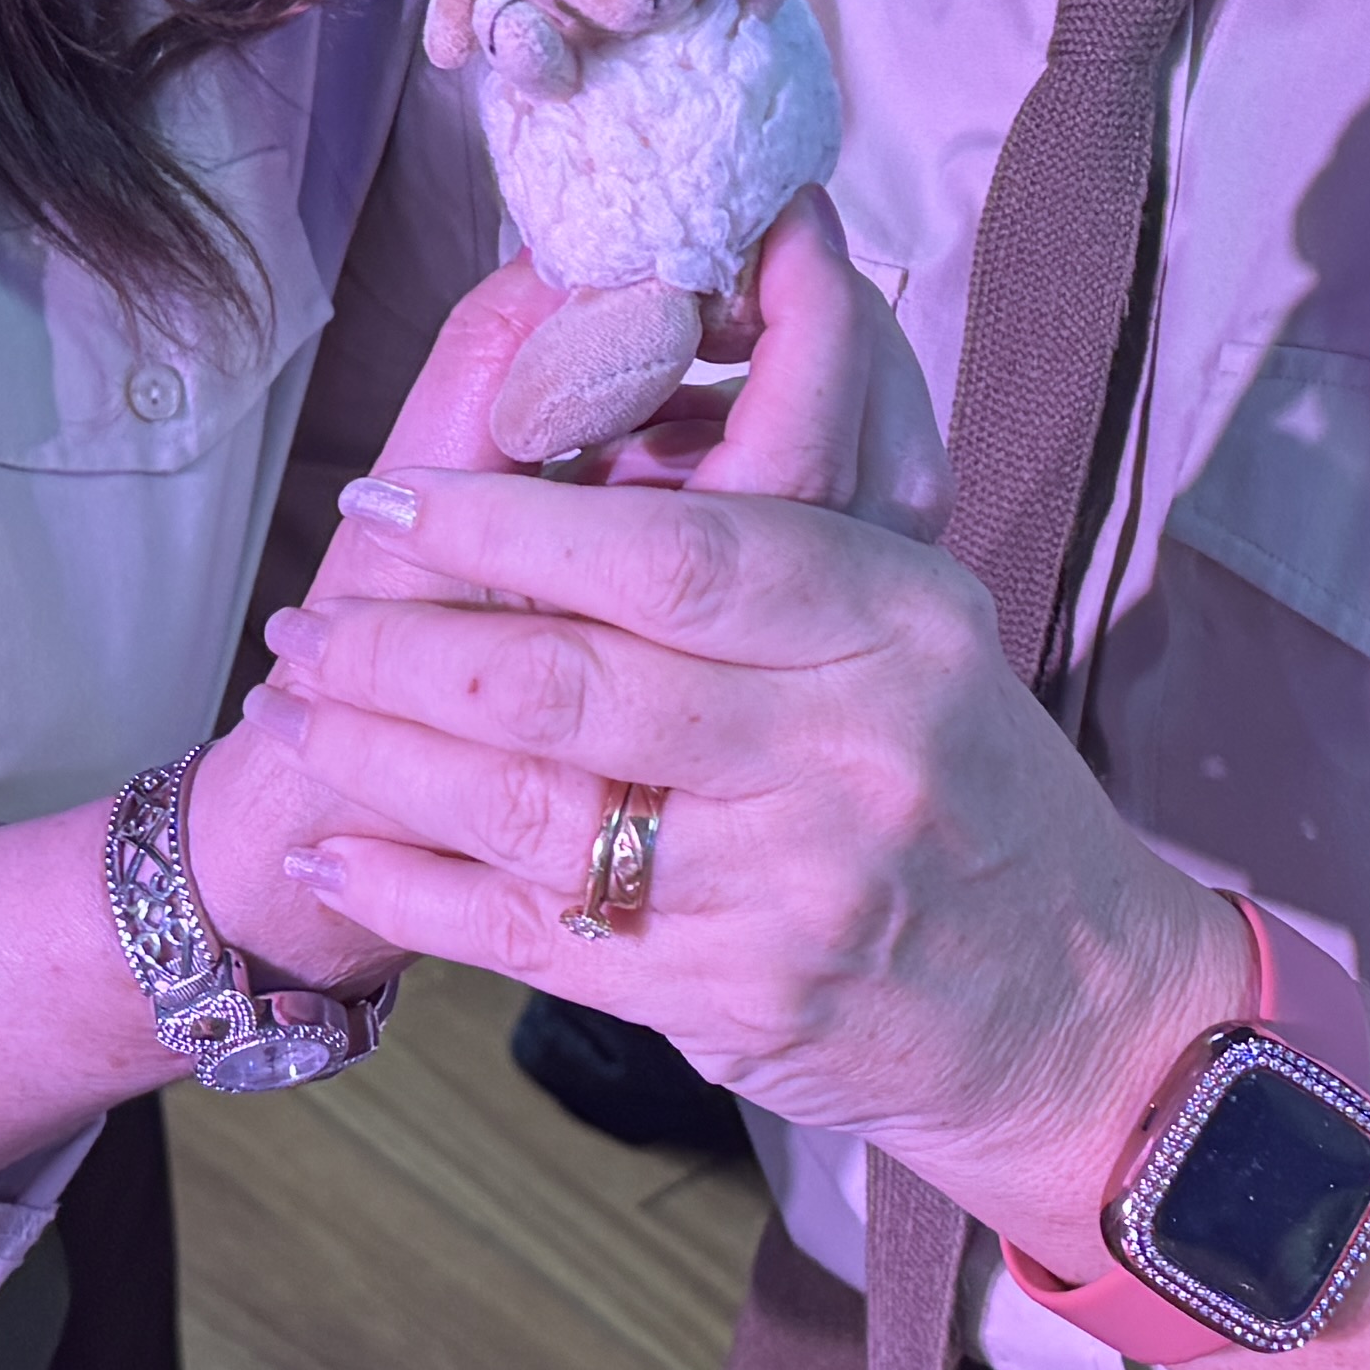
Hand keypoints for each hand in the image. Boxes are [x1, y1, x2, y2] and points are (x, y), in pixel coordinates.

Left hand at [182, 194, 943, 985]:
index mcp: (892, 623)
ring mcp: (784, 889)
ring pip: (526, 809)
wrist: (1076, 1007)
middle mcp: (842, 752)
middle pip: (570, 681)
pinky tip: (333, 854)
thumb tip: (608, 362)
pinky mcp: (733, 1003)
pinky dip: (408, 893)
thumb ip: (783, 525)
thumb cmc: (967, 784)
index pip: (678, 552)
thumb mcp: (921, 627)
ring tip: (292, 714)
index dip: (508, 521)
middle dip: (397, 645)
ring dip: (376, 758)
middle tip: (304, 620)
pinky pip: (527, 941)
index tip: (386, 499)